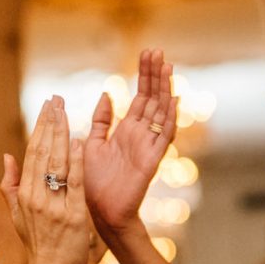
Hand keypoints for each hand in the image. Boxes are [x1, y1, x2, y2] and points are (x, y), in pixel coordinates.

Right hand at [0, 96, 89, 263]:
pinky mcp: (73, 216)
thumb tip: (7, 156)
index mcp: (24, 194)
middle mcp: (36, 197)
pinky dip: (76, 162)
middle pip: (43, 152)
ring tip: (65, 110)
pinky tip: (79, 141)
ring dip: (62, 134)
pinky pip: (74, 183)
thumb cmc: (37, 245)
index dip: (39, 127)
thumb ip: (10, 184)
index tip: (46, 105)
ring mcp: (54, 206)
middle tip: (56, 98)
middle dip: (50, 122)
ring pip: (57, 163)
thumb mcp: (17, 214)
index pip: (31, 152)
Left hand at [84, 49, 175, 233]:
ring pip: (161, 112)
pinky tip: (173, 98)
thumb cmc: (92, 183)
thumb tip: (107, 93)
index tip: (147, 52)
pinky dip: (169, 117)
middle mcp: (140, 135)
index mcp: (126, 131)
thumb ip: (101, 120)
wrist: (96, 213)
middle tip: (157, 50)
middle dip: (154, 74)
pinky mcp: (151, 160)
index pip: (139, 96)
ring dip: (164, 89)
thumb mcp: (91, 143)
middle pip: (152, 98)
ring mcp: (148, 146)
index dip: (144, 75)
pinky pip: (164, 136)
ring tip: (166, 65)